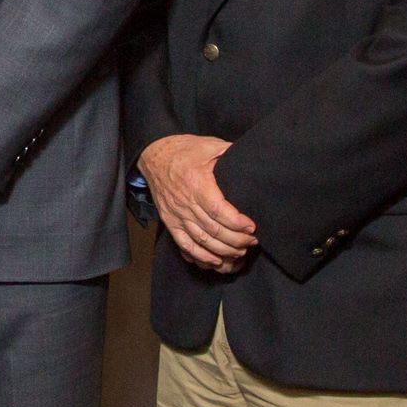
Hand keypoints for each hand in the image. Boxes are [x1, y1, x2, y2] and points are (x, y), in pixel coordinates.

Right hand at [139, 134, 254, 272]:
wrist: (154, 156)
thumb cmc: (184, 151)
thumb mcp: (210, 145)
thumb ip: (230, 152)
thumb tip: (252, 158)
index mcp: (197, 183)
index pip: (218, 210)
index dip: (236, 223)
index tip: (252, 227)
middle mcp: (186, 203)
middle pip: (213, 230)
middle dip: (236, 241)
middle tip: (252, 241)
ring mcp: (177, 215)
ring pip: (202, 242)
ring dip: (223, 251)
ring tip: (240, 252)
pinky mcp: (170, 223)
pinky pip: (185, 245)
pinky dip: (200, 257)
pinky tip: (215, 261)